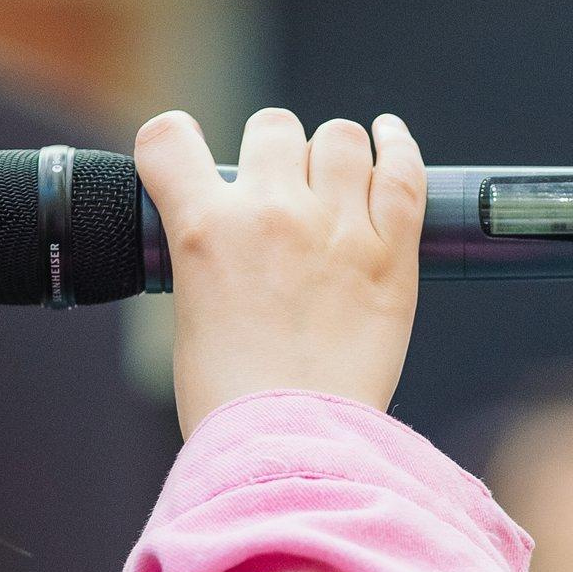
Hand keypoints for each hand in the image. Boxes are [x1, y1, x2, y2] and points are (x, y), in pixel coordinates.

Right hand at [135, 107, 424, 438]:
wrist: (292, 444)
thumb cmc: (234, 398)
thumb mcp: (188, 313)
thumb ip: (206, 255)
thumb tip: (224, 231)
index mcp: (204, 229)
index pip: (169, 139)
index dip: (175, 142)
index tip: (187, 158)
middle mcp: (270, 212)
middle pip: (272, 127)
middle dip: (274, 153)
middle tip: (279, 194)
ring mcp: (336, 226)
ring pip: (339, 137)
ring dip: (333, 153)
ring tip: (335, 181)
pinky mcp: (392, 251)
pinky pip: (403, 170)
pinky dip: (397, 146)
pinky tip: (388, 139)